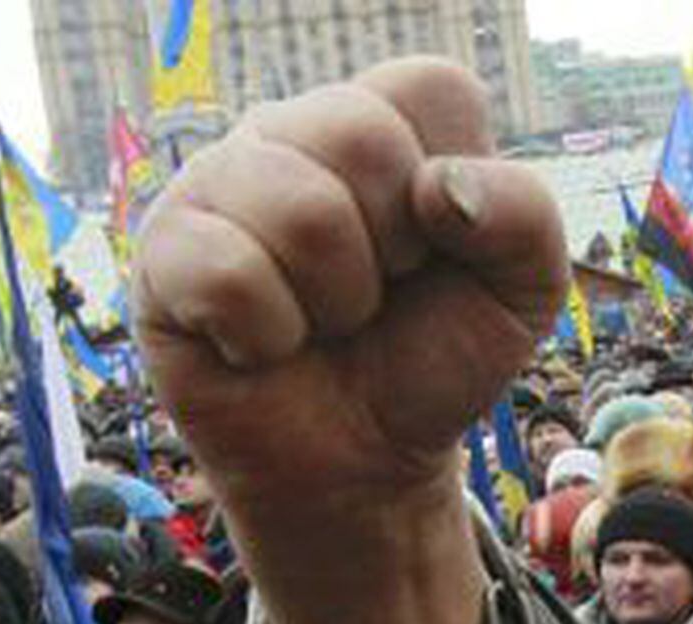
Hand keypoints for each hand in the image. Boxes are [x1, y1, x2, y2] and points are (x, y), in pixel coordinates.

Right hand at [133, 60, 568, 623]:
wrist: (367, 464)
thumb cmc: (434, 361)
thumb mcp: (522, 296)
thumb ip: (528, 218)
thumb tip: (438, 185)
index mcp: (383, 121)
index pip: (432, 91)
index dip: (458, 193)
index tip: (439, 251)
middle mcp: (293, 132)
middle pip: (360, 138)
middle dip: (395, 250)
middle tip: (379, 294)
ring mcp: (219, 182)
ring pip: (299, 209)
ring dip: (337, 301)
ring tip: (325, 322)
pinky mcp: (164, 248)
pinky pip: (229, 273)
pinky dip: (271, 337)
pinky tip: (265, 345)